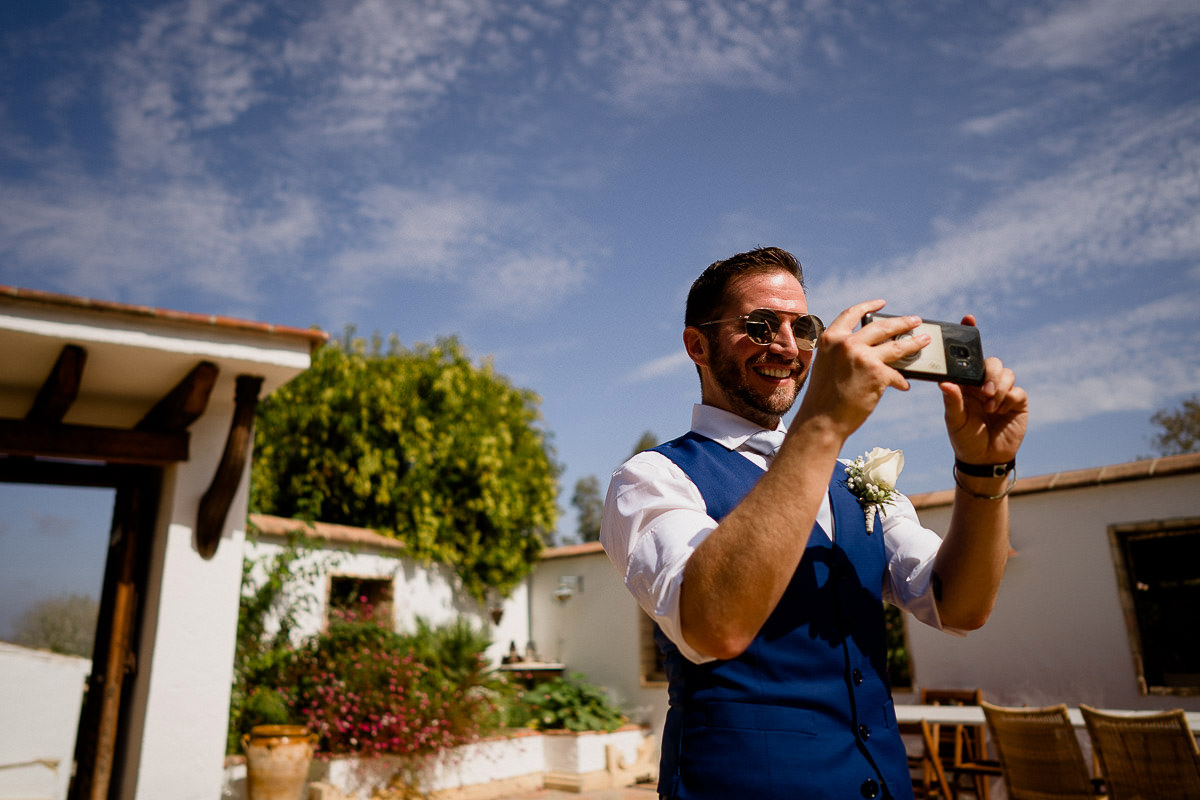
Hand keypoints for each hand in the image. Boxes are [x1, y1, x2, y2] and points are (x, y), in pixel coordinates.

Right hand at [795, 299, 927, 439]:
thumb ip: (844, 352)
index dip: (869, 306)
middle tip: (916, 320)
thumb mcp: (828, 365)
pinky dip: (900, 381)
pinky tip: (903, 385)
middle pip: (882, 327)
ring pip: (898, 346)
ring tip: (924, 340)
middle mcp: (847, 343)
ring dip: (914, 343)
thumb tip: (874, 347)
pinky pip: (896, 374)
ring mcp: (863, 357)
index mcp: (831, 339)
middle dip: (902, 322)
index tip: (882, 302)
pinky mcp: (878, 373)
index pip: (852, 314)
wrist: (822, 420)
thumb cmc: (824, 398)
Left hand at [939, 315, 1028, 464]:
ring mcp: (1002, 391)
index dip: (970, 335)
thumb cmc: (964, 438)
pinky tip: (999, 410)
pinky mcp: (1017, 402)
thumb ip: (952, 401)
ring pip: (1006, 373)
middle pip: (991, 362)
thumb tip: (944, 382)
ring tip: (989, 405)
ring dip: (997, 387)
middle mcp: (984, 383)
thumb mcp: (954, 420)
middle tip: (982, 391)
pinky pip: (1017, 391)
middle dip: (988, 373)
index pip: (968, 356)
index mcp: (966, 382)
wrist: (984, 459)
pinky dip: (1007, 398)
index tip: (968, 318)